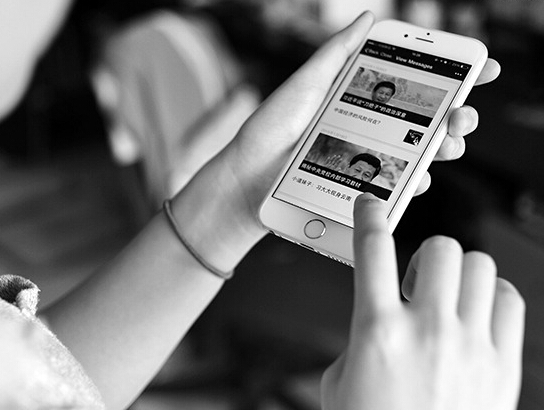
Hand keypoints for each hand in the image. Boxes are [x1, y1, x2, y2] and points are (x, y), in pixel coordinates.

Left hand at [173, 12, 499, 270]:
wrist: (247, 178)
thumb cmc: (271, 129)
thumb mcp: (306, 85)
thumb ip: (336, 55)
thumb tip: (367, 18)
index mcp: (362, 98)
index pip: (416, 83)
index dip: (452, 75)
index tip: (483, 68)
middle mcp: (372, 128)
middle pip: (429, 120)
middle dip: (458, 115)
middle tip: (464, 114)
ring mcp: (369, 159)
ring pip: (421, 154)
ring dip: (445, 148)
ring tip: (448, 142)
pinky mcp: (361, 189)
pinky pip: (397, 187)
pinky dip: (413, 183)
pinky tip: (417, 178)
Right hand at [320, 193, 524, 409]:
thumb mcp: (341, 378)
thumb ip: (361, 333)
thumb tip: (381, 313)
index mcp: (377, 331)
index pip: (373, 249)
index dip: (369, 216)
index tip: (370, 205)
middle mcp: (427, 331)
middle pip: (438, 248)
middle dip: (424, 254)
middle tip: (416, 280)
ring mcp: (470, 346)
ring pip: (477, 266)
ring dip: (457, 273)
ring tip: (447, 299)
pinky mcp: (502, 365)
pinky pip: (509, 299)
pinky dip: (491, 296)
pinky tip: (476, 315)